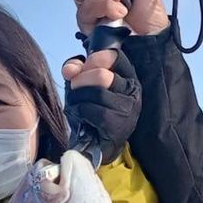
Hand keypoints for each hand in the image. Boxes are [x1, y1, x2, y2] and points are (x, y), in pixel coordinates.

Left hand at [63, 49, 140, 163]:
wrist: (96, 145)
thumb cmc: (91, 111)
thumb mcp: (83, 84)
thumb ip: (76, 70)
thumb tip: (70, 69)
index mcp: (128, 78)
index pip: (115, 56)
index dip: (95, 58)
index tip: (84, 67)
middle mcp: (133, 92)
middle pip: (102, 75)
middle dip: (80, 80)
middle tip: (75, 89)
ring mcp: (127, 110)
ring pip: (96, 93)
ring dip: (77, 98)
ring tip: (75, 105)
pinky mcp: (117, 126)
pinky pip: (91, 110)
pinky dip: (79, 112)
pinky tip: (81, 118)